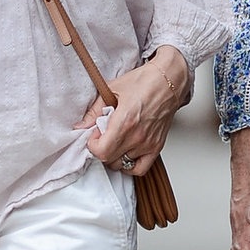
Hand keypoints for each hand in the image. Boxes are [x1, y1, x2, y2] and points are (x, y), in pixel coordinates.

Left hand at [77, 50, 185, 174]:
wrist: (168, 80)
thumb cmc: (144, 82)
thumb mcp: (112, 90)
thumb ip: (94, 111)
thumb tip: (81, 126)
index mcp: (125, 122)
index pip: (101, 151)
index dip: (92, 145)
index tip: (94, 134)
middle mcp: (137, 136)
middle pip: (109, 159)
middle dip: (101, 149)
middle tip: (103, 135)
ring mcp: (148, 144)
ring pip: (122, 165)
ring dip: (114, 156)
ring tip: (115, 141)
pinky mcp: (157, 146)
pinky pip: (140, 169)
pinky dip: (130, 165)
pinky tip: (126, 153)